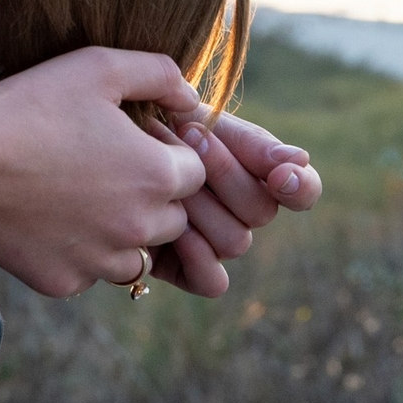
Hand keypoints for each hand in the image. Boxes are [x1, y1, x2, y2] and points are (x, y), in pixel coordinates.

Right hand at [0, 48, 208, 296]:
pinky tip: (47, 219)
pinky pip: (89, 272)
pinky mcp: (66, 283)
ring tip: (76, 196)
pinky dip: (78, 252)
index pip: (195, 172)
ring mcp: (102, 262)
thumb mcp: (98, 67)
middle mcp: (140, 227)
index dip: (164, 152)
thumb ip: (159, 74)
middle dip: (150, 196)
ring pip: (136, 253)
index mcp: (157, 176)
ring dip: (119, 231)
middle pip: (173, 219)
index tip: (127, 140)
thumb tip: (191, 98)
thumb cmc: (30, 107)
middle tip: (101, 167)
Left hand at [146, 112, 323, 297]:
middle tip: (188, 137)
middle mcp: (242, 212)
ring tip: (163, 173)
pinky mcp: (186, 269)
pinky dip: (195, 255)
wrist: (99, 141)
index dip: (300, 186)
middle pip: (261, 211)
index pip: (303, 189)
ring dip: (199, 204)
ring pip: (236, 241)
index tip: (281, 174)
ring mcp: (216, 242)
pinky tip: (170, 226)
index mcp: (257, 172)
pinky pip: (212, 281)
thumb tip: (301, 160)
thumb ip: (250, 142)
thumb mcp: (203, 120)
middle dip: (223, 171)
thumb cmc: (155, 123)